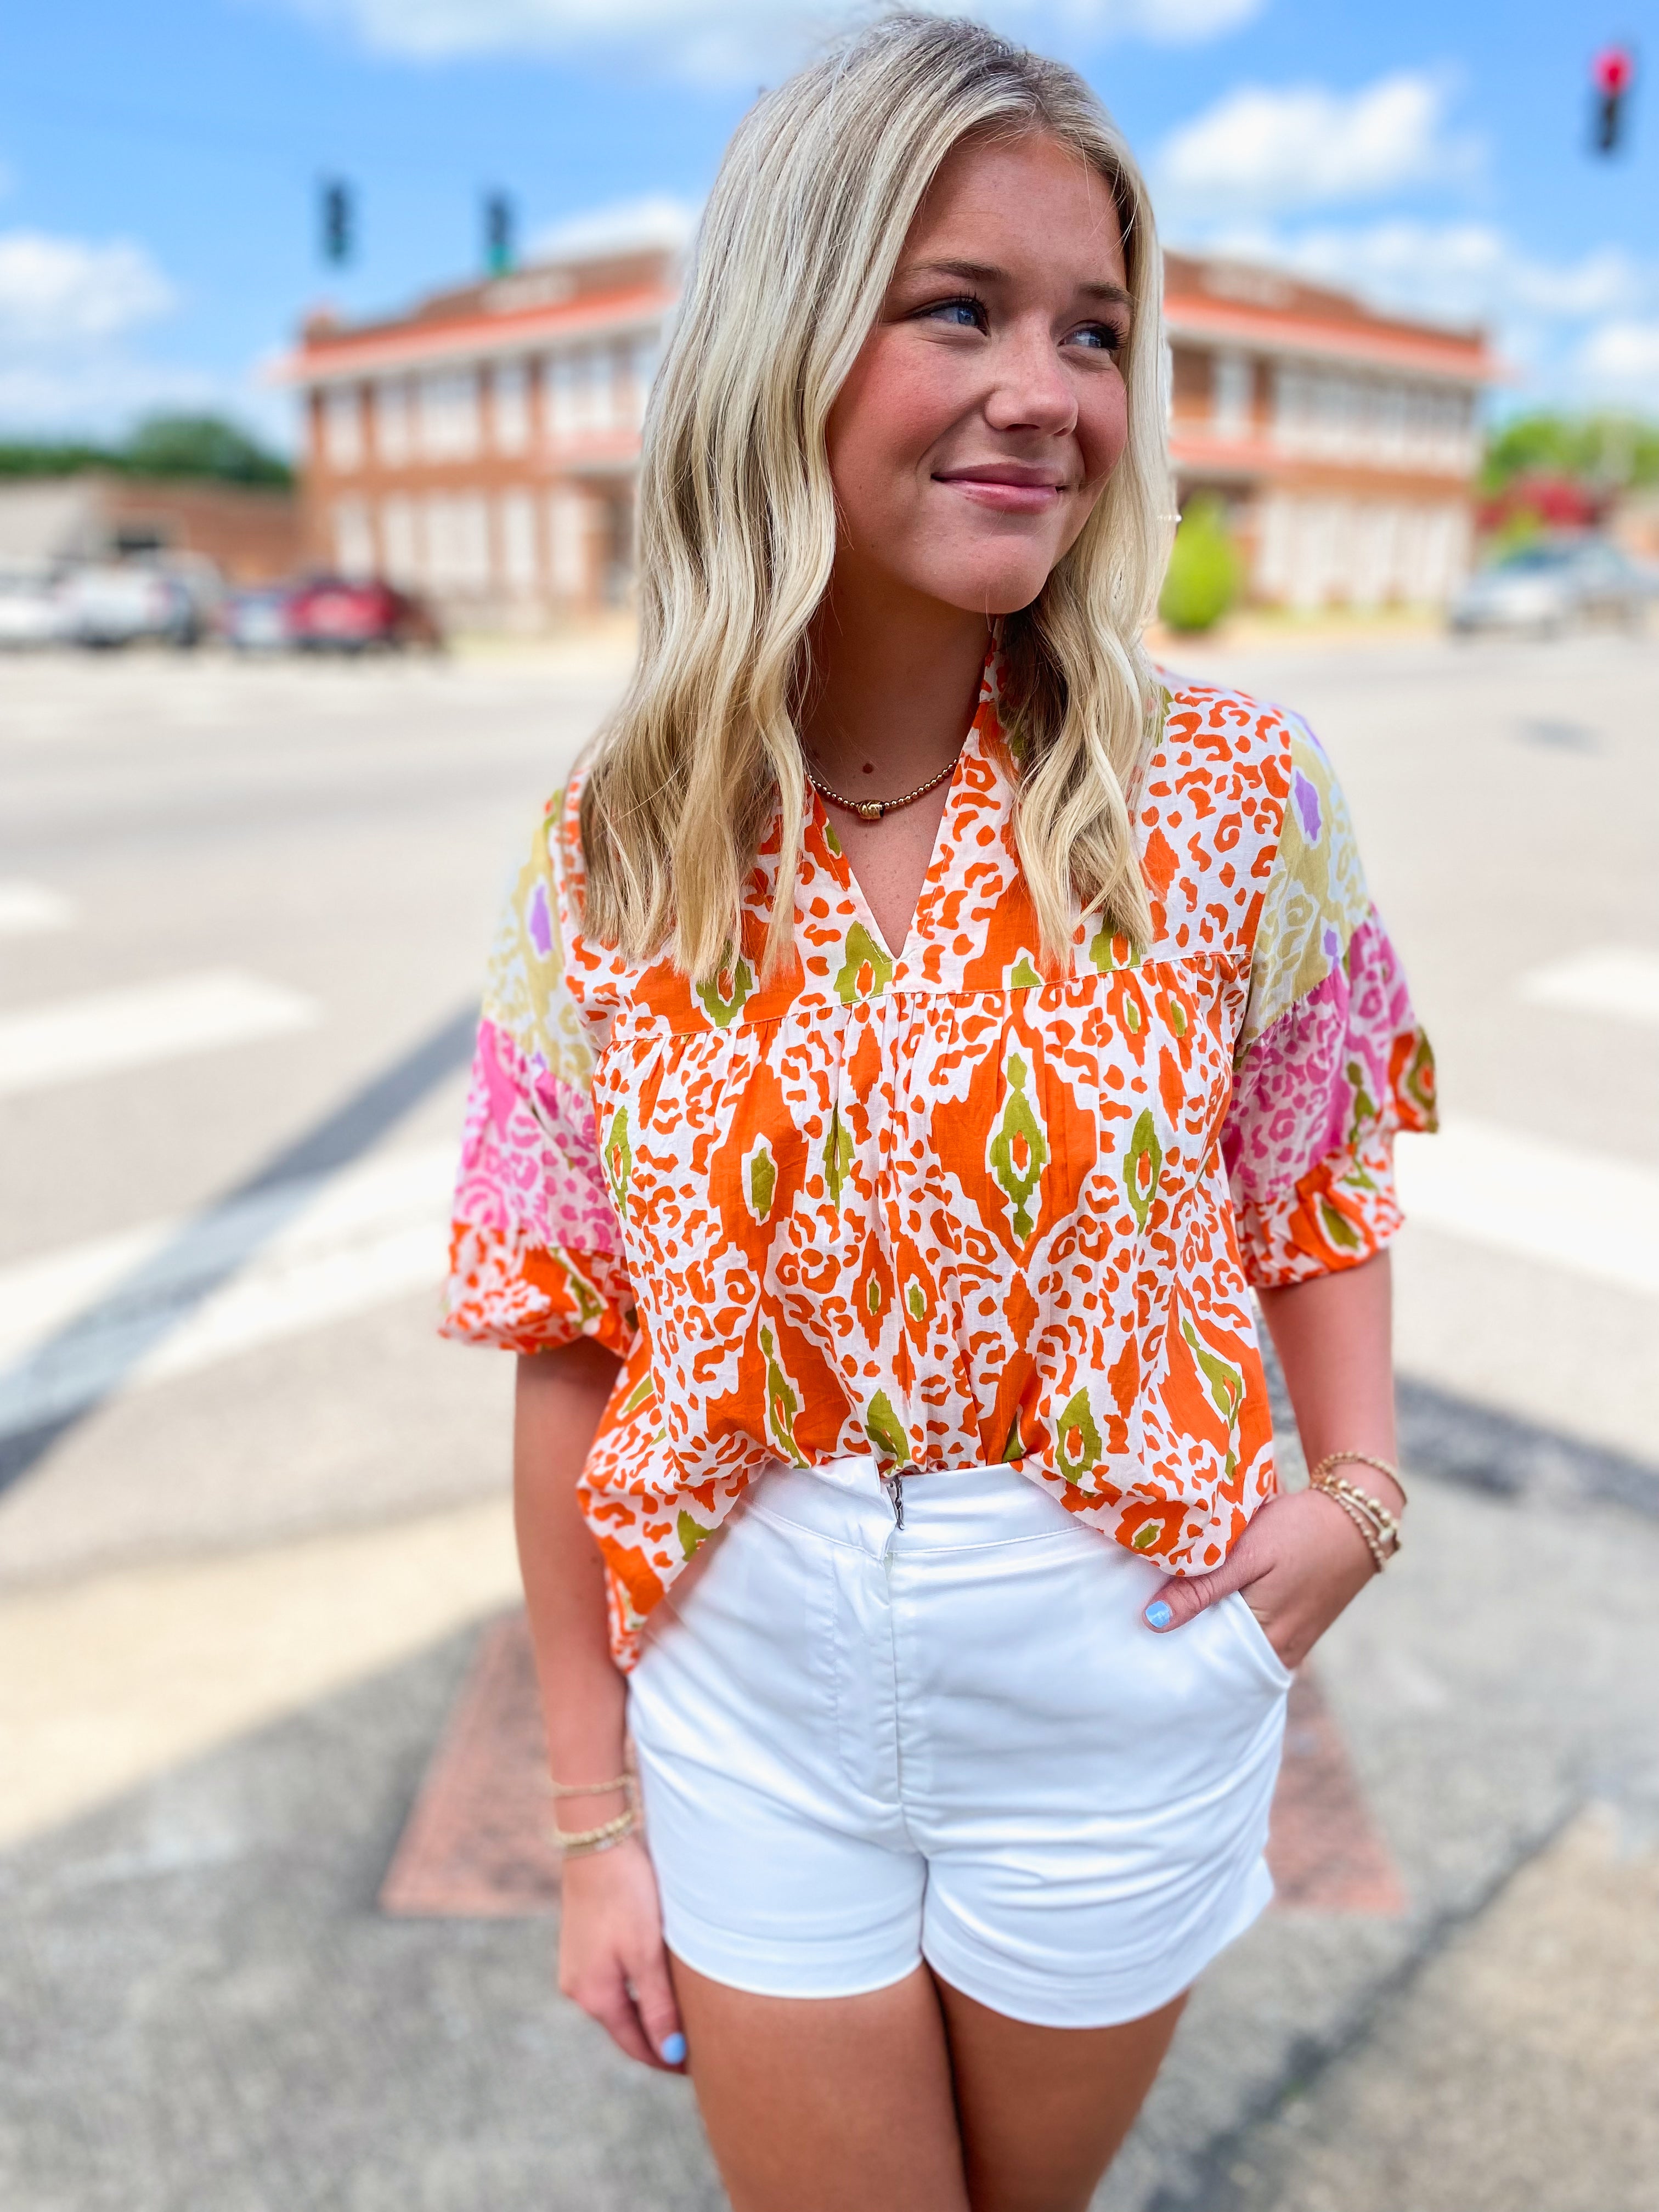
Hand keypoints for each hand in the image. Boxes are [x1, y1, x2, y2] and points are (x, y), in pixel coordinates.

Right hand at [557, 1834, 686, 2070]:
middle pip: (624, 2027)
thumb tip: (670, 2053)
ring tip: (680, 2018)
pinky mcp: (580, 1945)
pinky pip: (611, 1982)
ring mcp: (576, 1966)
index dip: (665, 2060)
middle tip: (694, 2047)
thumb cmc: (627, 1896)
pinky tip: (654, 1983)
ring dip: (645, 2014)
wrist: (598, 1844)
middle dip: (656, 2039)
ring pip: (618, 2004)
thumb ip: (658, 2005)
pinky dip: (634, 1991)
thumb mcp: (646, 1954)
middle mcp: (578, 1988)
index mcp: (594, 1997)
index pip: (635, 2045)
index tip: (696, 2067)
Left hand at [1142, 1487, 1380, 1671]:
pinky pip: (1254, 1641)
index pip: (1206, 1665)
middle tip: (1145, 1631)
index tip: (1138, 1641)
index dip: (1171, 1652)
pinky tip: (1207, 1611)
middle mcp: (1280, 1653)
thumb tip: (1153, 1621)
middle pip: (1221, 1662)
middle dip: (1186, 1649)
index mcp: (1266, 1639)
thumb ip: (1203, 1588)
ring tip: (1168, 1617)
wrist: (1356, 1517)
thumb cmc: (1301, 1531)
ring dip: (1207, 1636)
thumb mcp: (1247, 1553)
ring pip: (1236, 1651)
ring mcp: (1292, 1644)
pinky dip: (1230, 1629)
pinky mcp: (1296, 1630)